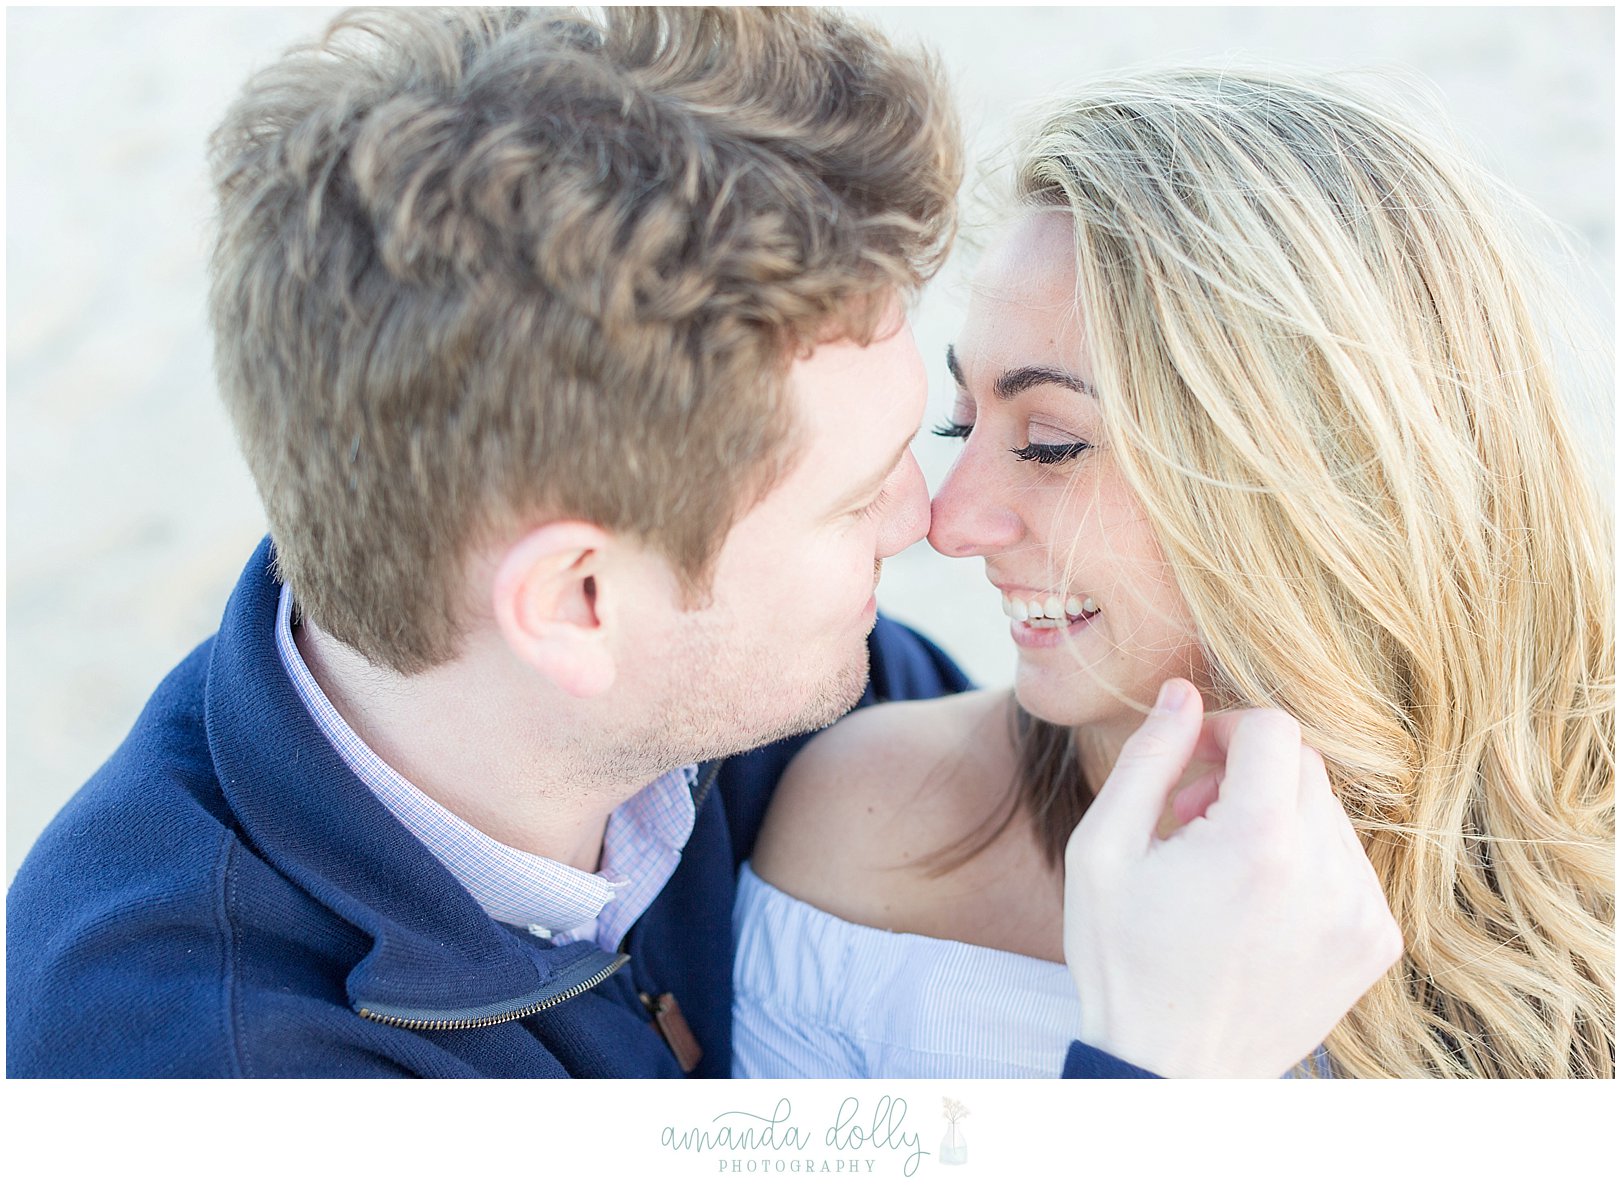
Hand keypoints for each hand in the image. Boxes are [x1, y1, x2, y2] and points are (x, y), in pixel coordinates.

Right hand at [1063, 678, 1401, 1077]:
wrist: (1171, 1073)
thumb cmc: (1123, 962)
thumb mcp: (1102, 852)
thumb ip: (1148, 760)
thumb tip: (1182, 693)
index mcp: (1259, 842)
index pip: (1274, 728)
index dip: (1225, 729)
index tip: (1190, 764)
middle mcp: (1328, 871)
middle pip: (1304, 765)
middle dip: (1246, 773)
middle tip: (1190, 819)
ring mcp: (1362, 911)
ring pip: (1327, 812)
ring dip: (1275, 818)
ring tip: (1219, 869)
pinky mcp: (1375, 942)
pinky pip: (1348, 862)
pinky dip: (1306, 863)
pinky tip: (1255, 904)